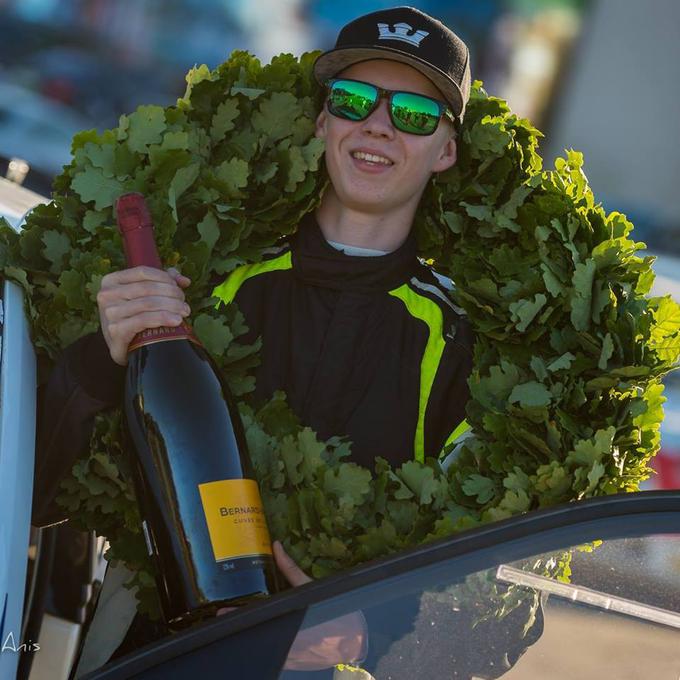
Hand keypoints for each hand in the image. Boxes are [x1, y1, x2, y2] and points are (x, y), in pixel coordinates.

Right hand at [96, 266, 190, 365]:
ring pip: (148, 303)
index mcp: (111, 280)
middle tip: (184, 305)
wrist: (121, 347)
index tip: (180, 289)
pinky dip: (163, 318)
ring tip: (184, 312)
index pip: (143, 272)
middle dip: (172, 294)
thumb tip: (184, 280)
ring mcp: (110, 313)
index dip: (165, 278)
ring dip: (172, 306)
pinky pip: (144, 320)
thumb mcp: (142, 296)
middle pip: (148, 288)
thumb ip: (162, 283)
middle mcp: (107, 294)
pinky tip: (176, 321)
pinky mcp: (116, 330)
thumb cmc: (134, 317)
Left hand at [217, 541, 366, 670]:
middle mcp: (281, 638)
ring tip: (237, 618)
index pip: (253, 618)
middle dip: (239, 621)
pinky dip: (265, 638)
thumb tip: (276, 546)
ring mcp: (283, 652)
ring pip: (260, 640)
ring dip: (250, 630)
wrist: (349, 638)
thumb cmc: (330, 610)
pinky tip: (260, 629)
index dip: (234, 615)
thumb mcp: (309, 586)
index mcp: (284, 619)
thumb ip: (290, 569)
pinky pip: (271, 648)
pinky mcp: (289, 660)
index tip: (220, 611)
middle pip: (252, 631)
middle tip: (223, 613)